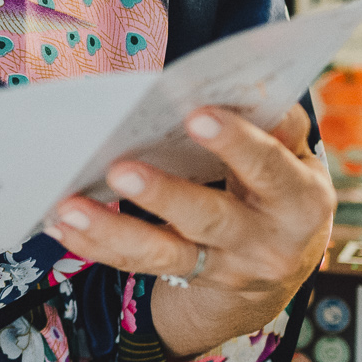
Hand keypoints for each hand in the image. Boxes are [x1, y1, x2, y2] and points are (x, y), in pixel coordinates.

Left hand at [45, 105, 333, 358]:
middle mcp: (266, 241)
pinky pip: (137, 265)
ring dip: (112, 229)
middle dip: (164, 195)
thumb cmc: (280, 187)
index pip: (269, 167)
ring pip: (164, 252)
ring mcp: (226, 268)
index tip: (195, 116)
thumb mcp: (294, 158)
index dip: (237, 143)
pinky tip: (62, 225)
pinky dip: (97, 245)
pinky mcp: (189, 279)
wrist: (281, 263)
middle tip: (120, 168)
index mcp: (299, 198)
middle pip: (211, 219)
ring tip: (68, 208)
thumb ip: (276, 125)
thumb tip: (246, 83)